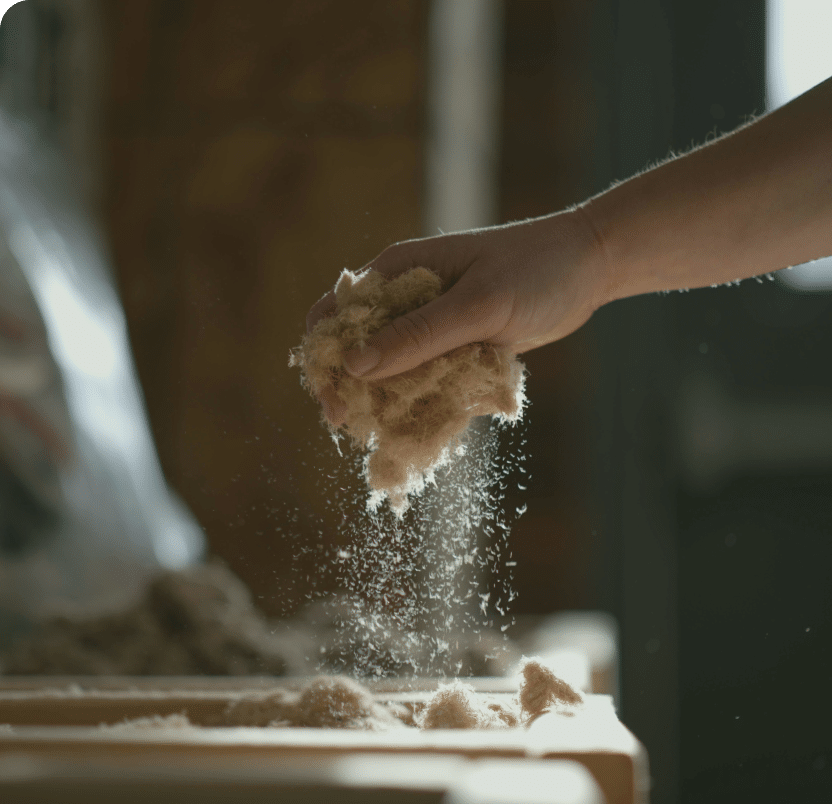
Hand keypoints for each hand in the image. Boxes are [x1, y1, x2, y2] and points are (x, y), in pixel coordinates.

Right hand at [306, 208, 605, 425]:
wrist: (588, 269)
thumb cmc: (535, 270)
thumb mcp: (478, 304)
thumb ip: (419, 335)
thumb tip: (355, 365)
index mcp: (398, 271)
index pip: (337, 313)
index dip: (325, 358)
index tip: (335, 403)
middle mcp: (407, 299)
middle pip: (359, 350)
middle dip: (354, 390)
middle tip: (357, 431)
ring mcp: (431, 326)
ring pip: (392, 372)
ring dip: (388, 404)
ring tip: (390, 438)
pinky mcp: (455, 348)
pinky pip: (427, 381)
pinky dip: (425, 405)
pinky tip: (426, 432)